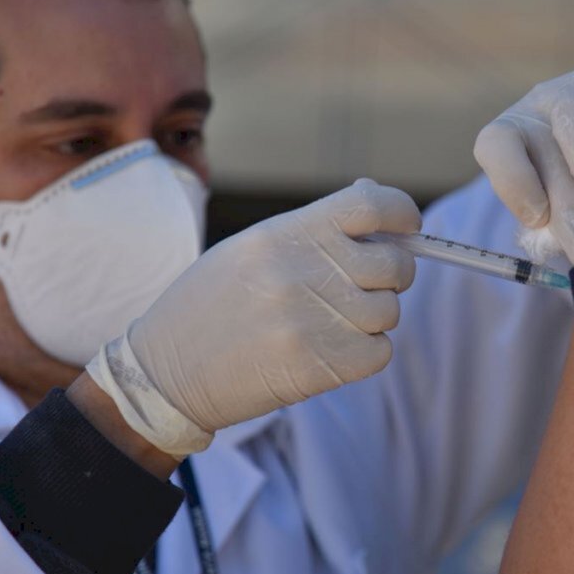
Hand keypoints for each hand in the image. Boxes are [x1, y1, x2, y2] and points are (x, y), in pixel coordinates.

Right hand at [86, 179, 419, 455]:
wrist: (165, 371)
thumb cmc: (211, 303)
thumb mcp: (252, 247)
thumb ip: (315, 227)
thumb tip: (374, 202)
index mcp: (288, 233)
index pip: (373, 206)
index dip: (402, 213)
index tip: (408, 226)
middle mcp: (305, 270)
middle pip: (395, 265)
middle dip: (391, 276)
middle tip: (364, 286)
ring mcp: (313, 320)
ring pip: (389, 312)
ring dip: (372, 318)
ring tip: (331, 322)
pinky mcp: (318, 366)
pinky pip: (379, 353)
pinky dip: (365, 354)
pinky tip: (331, 350)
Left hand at [474, 41, 573, 262]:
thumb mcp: (567, 217)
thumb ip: (562, 233)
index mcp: (510, 142)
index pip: (494, 145)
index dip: (513, 182)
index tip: (540, 218)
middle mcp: (535, 110)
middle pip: (543, 145)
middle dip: (570, 201)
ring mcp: (571, 85)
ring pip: (572, 116)